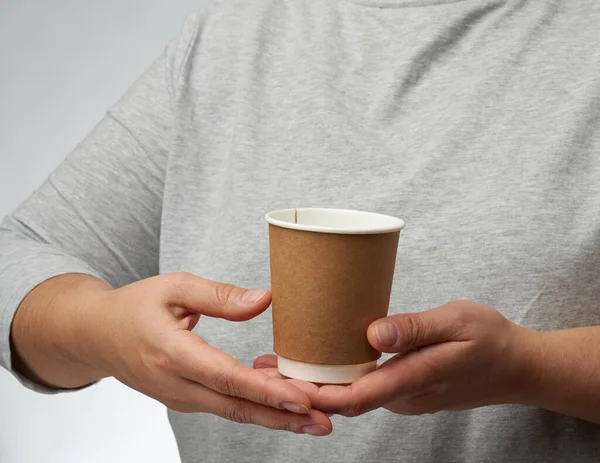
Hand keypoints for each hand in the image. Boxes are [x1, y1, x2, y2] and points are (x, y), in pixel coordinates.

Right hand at [14, 272, 330, 435]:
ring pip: (233, 411)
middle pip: (235, 406)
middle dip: (282, 417)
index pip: (225, 377)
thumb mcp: (174, 287)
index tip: (302, 399)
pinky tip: (284, 400)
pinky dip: (256, 405)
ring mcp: (180, 396)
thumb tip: (265, 300)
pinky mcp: (185, 398)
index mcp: (171, 352)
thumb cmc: (135, 307)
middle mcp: (176, 383)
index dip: (265, 390)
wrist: (97, 335)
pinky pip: (225, 405)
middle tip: (323, 421)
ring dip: (274, 417)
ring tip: (314, 420)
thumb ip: (219, 296)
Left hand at [254, 301, 537, 416]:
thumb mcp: (459, 321)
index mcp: (413, 380)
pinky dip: (337, 379)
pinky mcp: (405, 389)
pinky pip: (364, 389)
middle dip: (304, 389)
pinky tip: (322, 359)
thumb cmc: (491, 339)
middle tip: (265, 366)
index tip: (279, 383)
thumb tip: (375, 334)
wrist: (518, 367)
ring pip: (352, 396)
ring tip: (281, 361)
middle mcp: (403, 396)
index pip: (354, 397)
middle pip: (344, 400)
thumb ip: (417, 328)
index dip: (315, 394)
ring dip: (317, 384)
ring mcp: (404, 396)